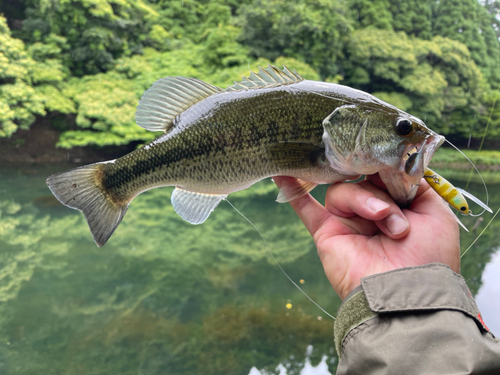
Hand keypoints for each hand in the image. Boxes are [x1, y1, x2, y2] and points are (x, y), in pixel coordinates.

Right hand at [273, 174, 460, 299]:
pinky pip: (305, 208)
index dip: (385, 165)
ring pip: (344, 190)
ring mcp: (347, 220)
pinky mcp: (327, 231)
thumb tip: (390, 163)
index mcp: (397, 205)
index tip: (391, 161)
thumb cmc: (428, 256)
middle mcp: (371, 210)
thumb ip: (416, 183)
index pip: (382, 172)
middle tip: (392, 205)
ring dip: (366, 201)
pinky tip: (281, 173)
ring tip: (385, 221)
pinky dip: (293, 190)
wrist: (406, 292)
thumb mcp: (435, 212)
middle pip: (362, 178)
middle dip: (380, 188)